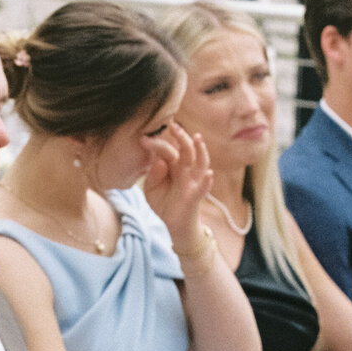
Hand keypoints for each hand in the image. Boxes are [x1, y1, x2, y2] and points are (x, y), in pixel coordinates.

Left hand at [142, 122, 212, 250]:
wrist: (171, 224)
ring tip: (197, 138)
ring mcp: (192, 181)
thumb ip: (153, 175)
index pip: (167, 150)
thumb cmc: (162, 202)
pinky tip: (208, 173)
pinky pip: (203, 187)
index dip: (157, 144)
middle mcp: (185, 170)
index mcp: (173, 165)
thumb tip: (159, 162)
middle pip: (186, 150)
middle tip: (173, 126)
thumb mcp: (151, 188)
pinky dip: (207, 180)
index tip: (142, 138)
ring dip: (200, 150)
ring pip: (200, 162)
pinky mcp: (195, 195)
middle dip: (181, 137)